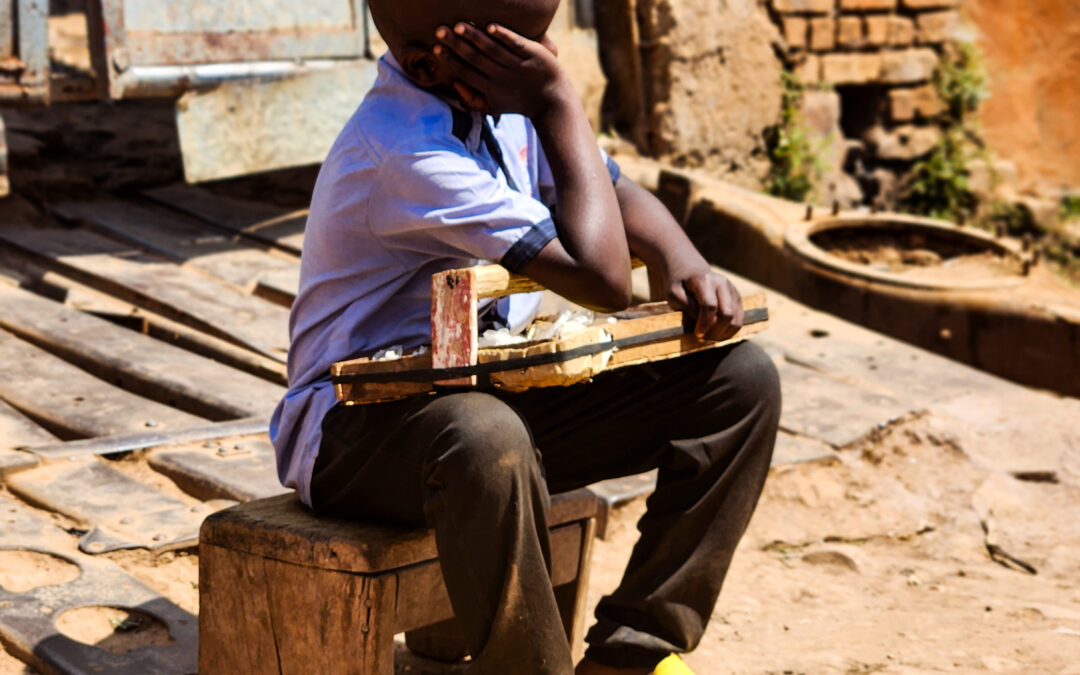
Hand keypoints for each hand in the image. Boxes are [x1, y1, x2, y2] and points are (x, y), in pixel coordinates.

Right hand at [434, 22, 571, 117]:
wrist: (552, 101)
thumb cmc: (518, 101)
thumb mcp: (494, 107)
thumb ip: (472, 99)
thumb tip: (454, 83)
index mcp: (490, 89)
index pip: (465, 72)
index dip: (450, 60)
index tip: (435, 48)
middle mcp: (502, 78)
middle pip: (475, 59)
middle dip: (456, 45)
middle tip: (440, 30)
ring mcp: (518, 66)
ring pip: (493, 50)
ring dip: (475, 37)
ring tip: (459, 25)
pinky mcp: (533, 55)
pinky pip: (516, 44)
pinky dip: (503, 36)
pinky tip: (490, 26)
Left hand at [666, 268, 743, 340]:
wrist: (691, 271)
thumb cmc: (679, 285)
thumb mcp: (673, 294)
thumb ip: (686, 306)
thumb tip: (700, 320)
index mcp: (705, 280)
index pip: (710, 306)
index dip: (704, 323)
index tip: (697, 333)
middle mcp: (722, 283)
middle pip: (727, 314)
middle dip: (715, 331)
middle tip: (702, 337)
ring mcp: (732, 291)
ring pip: (736, 320)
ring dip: (722, 334)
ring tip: (709, 337)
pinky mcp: (737, 299)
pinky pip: (739, 321)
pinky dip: (729, 332)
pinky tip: (716, 335)